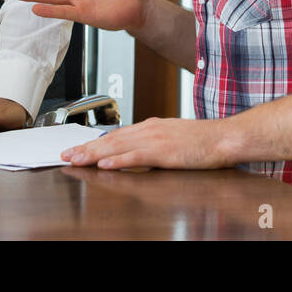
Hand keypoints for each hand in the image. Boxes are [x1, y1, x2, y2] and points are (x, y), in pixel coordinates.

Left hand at [60, 117, 231, 169]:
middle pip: (111, 139)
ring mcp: (156, 139)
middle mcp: (149, 129)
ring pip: (118, 146)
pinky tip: (105, 164)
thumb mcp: (173, 138)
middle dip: (86, 148)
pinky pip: (137, 156)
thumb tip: (134, 153)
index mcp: (151, 127)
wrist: (224, 138)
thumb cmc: (203, 141)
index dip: (94, 143)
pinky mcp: (164, 152)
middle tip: (66, 155)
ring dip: (94, 154)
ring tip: (76, 160)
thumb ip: (153, 145)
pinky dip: (118, 160)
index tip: (77, 149)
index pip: (116, 135)